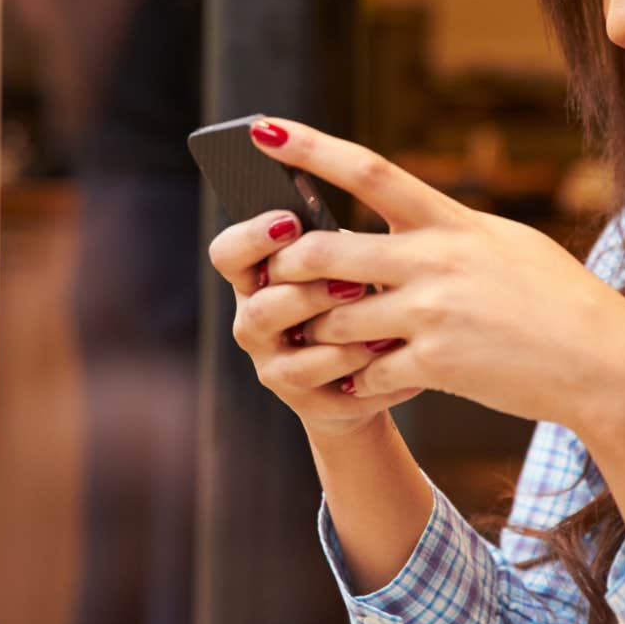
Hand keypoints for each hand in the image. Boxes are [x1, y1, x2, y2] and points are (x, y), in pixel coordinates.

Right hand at [208, 208, 425, 438]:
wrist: (366, 372)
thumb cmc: (352, 298)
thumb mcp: (343, 261)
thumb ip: (334, 242)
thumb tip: (350, 230)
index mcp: (256, 277)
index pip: (228, 254)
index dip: (252, 238)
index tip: (291, 222)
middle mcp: (254, 321)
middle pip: (263, 307)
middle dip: (309, 294)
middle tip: (354, 284)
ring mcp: (273, 365)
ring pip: (294, 357)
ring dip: (341, 342)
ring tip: (383, 331)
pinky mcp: (303, 401)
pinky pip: (329, 392)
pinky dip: (366, 374)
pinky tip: (396, 358)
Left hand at [244, 117, 624, 433]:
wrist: (605, 362)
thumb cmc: (557, 301)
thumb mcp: (505, 245)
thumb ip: (448, 231)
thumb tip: (402, 217)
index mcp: (451, 221)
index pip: (369, 170)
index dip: (310, 149)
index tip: (261, 131)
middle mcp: (436, 259)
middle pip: (327, 250)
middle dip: (287, 265)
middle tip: (271, 275)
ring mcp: (434, 312)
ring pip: (336, 319)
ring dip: (320, 334)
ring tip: (318, 343)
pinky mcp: (438, 363)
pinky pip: (369, 374)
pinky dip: (358, 384)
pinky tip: (362, 387)